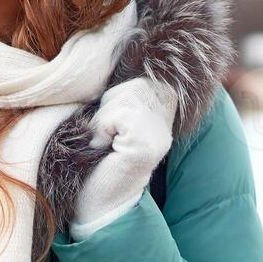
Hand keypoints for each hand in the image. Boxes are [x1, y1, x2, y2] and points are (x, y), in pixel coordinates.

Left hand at [71, 76, 178, 239]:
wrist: (95, 206)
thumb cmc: (96, 161)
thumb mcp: (111, 120)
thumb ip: (122, 97)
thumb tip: (116, 54)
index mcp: (162, 116)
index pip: (147, 79)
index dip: (120, 94)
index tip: (111, 124)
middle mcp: (167, 126)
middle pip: (137, 84)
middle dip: (111, 105)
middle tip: (105, 135)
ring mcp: (160, 136)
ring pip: (128, 98)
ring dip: (104, 119)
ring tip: (104, 143)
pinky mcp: (147, 147)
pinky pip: (120, 116)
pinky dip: (103, 129)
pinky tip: (103, 149)